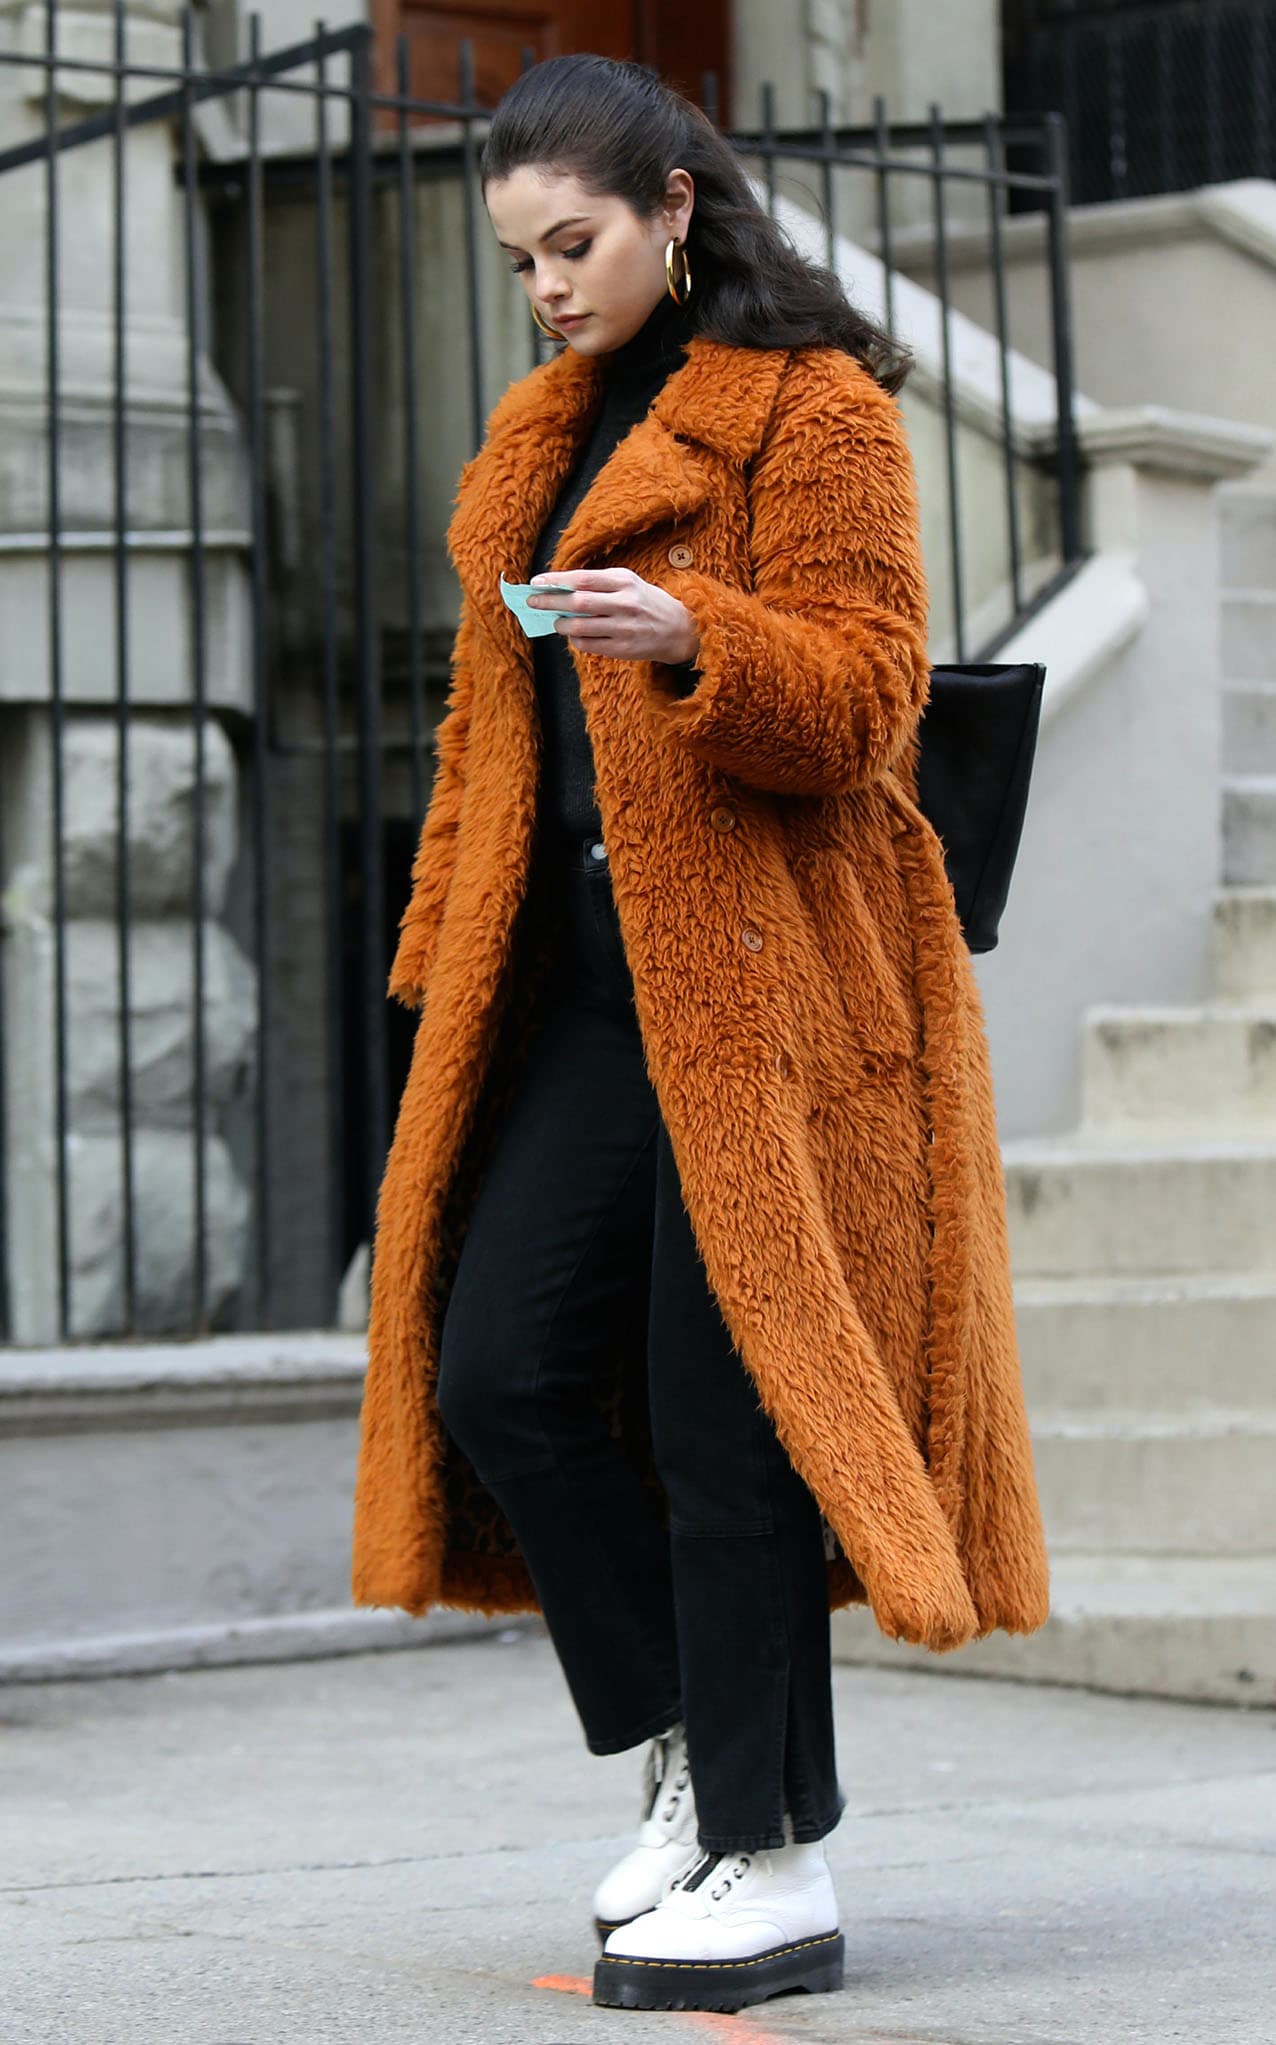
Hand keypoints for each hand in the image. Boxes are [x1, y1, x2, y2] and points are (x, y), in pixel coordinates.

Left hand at [528, 568, 699, 664]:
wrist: (679, 629)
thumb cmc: (646, 601)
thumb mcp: (629, 582)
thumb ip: (598, 583)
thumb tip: (560, 587)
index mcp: (624, 581)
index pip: (582, 579)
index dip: (556, 581)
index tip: (536, 582)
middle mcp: (625, 603)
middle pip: (577, 603)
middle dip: (550, 602)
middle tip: (533, 602)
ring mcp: (624, 628)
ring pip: (580, 627)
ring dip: (561, 624)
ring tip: (556, 621)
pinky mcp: (623, 649)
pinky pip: (589, 645)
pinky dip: (575, 640)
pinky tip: (575, 635)